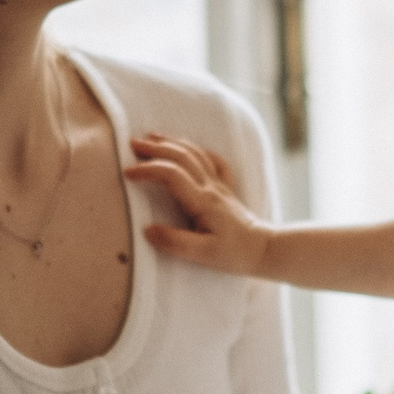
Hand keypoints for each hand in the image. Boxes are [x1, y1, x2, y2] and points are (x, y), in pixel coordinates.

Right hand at [127, 135, 274, 276]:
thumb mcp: (203, 255)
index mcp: (203, 201)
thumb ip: (175, 242)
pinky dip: (198, 150)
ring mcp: (220, 186)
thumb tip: (147, 230)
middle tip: (131, 144)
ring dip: (172, 142)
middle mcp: (211, 187)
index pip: (172, 174)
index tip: (128, 174)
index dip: (148, 169)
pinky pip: (214, 161)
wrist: (265, 250)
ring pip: (196, 154)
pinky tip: (190, 148)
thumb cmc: (235, 254)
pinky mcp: (226, 189)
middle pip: (181, 156)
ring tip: (151, 137)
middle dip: (155, 148)